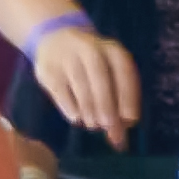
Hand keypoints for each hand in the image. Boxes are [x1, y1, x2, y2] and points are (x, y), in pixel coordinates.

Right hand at [30, 26, 138, 150]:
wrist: (56, 41)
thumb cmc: (91, 67)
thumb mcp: (109, 77)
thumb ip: (116, 107)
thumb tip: (119, 138)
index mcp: (112, 50)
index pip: (124, 71)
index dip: (128, 96)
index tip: (130, 119)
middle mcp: (90, 48)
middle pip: (100, 76)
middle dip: (105, 103)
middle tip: (108, 125)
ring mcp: (67, 56)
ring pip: (79, 82)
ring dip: (88, 107)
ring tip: (93, 125)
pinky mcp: (47, 68)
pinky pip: (60, 89)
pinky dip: (69, 105)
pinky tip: (76, 117)